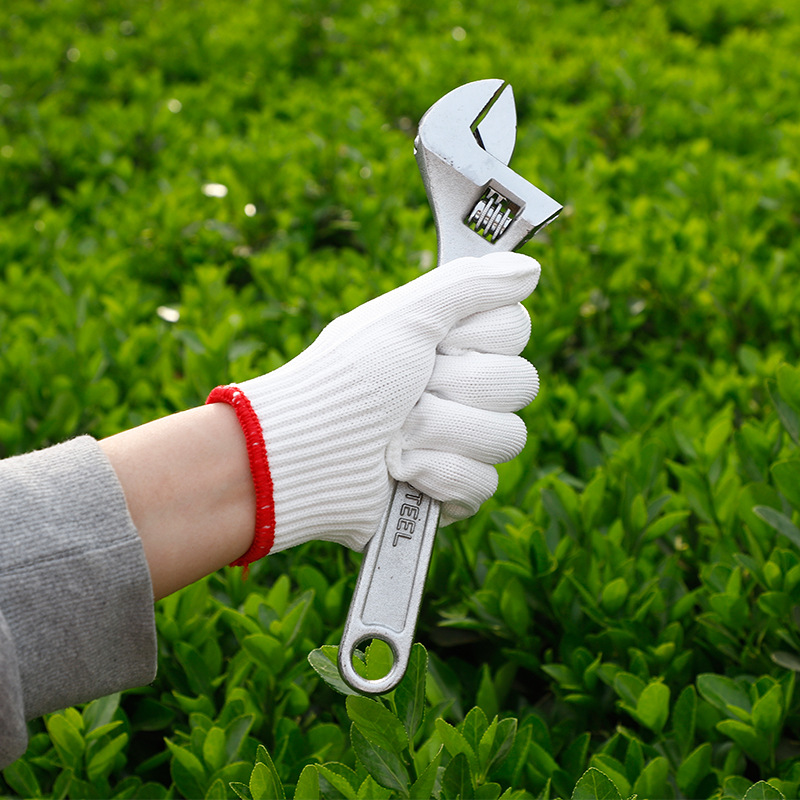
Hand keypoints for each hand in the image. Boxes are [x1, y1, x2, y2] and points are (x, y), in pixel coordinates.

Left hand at [209, 252, 540, 561]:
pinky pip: (484, 483)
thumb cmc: (349, 377)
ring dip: (442, 433)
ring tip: (396, 434)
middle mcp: (462, 388)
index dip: (481, 337)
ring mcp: (460, 440)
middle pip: (520, 383)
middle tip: (410, 391)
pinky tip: (401, 471)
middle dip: (458, 388)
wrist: (308, 450)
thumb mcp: (407, 316)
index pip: (517, 328)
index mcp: (452, 342)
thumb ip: (470, 285)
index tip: (437, 342)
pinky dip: (436, 474)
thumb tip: (530, 267)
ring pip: (508, 437)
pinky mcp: (452, 490)